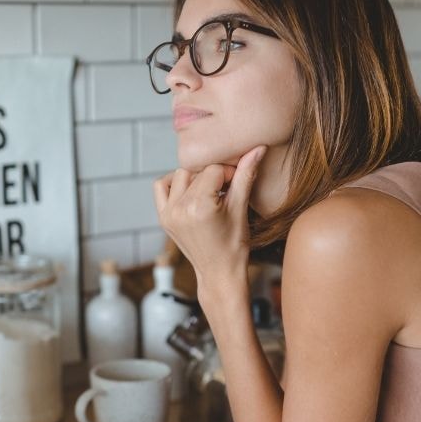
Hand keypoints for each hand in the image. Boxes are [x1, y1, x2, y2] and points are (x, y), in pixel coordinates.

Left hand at [152, 145, 267, 288]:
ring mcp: (168, 214)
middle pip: (197, 170)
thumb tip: (258, 148)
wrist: (219, 273)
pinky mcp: (163, 217)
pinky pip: (161, 187)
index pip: (214, 169)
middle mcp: (179, 208)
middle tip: (226, 190)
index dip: (229, 173)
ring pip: (180, 175)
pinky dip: (174, 184)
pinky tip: (190, 193)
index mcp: (199, 206)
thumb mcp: (241, 209)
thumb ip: (246, 175)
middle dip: (213, 175)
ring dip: (195, 178)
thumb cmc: (234, 246)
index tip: (237, 185)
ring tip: (210, 193)